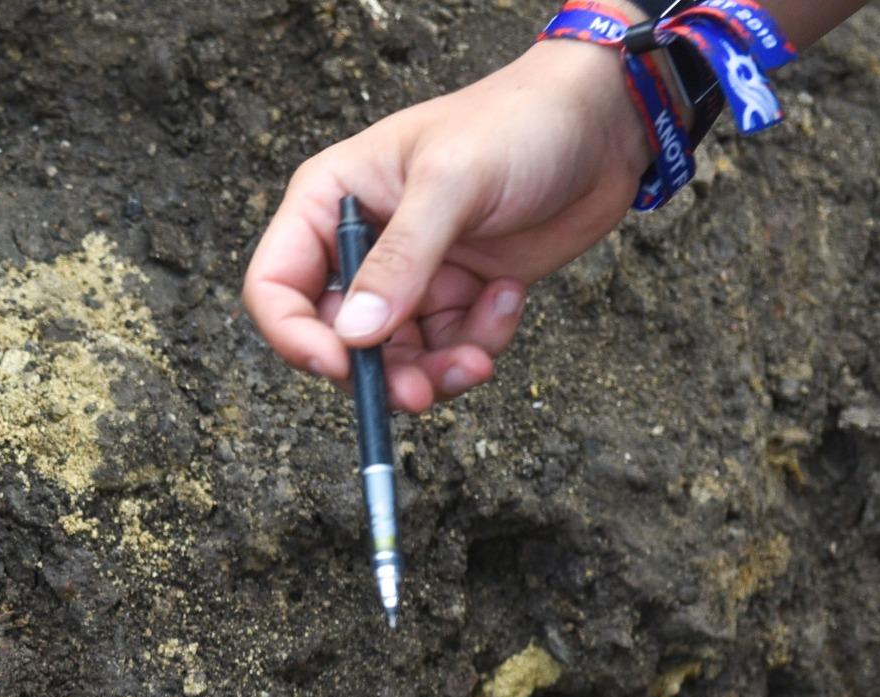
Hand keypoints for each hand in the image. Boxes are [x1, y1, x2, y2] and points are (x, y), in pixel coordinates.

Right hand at [243, 40, 658, 410]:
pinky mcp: (455, 295)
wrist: (604, 123)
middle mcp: (359, 244)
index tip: (341, 364)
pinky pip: (446, 348)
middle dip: (380, 371)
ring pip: (393, 357)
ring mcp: (409, 274)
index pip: (275, 286)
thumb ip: (401, 261)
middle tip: (420, 391)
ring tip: (479, 358)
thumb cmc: (518, 123)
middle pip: (335, 338)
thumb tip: (355, 336)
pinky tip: (509, 298)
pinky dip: (477, 341)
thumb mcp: (453, 183)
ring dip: (435, 370)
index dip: (295, 335)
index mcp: (330, 202)